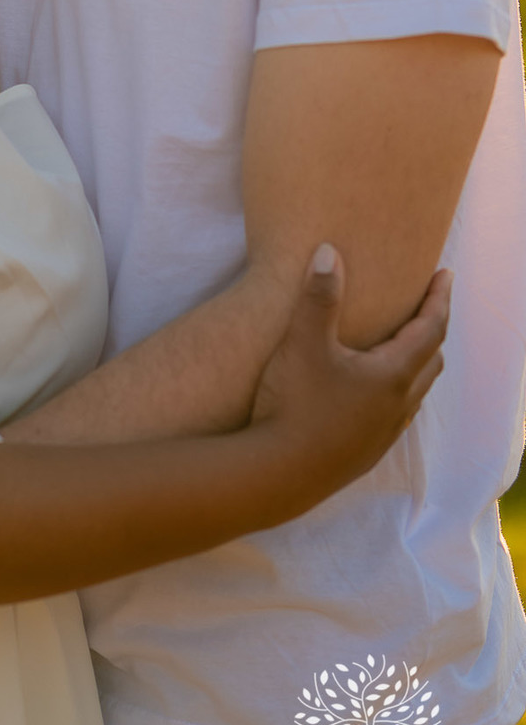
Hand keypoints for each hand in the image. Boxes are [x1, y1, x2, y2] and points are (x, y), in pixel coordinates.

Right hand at [251, 245, 449, 510]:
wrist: (279, 473)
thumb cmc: (294, 404)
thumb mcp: (303, 342)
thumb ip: (319, 296)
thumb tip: (328, 251)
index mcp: (392, 374)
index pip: (430, 329)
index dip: (439, 299)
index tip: (445, 275)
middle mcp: (398, 404)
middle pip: (431, 360)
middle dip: (433, 328)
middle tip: (426, 305)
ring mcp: (384, 432)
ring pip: (417, 390)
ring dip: (418, 361)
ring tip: (404, 343)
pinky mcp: (367, 451)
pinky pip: (398, 412)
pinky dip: (400, 388)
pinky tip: (374, 388)